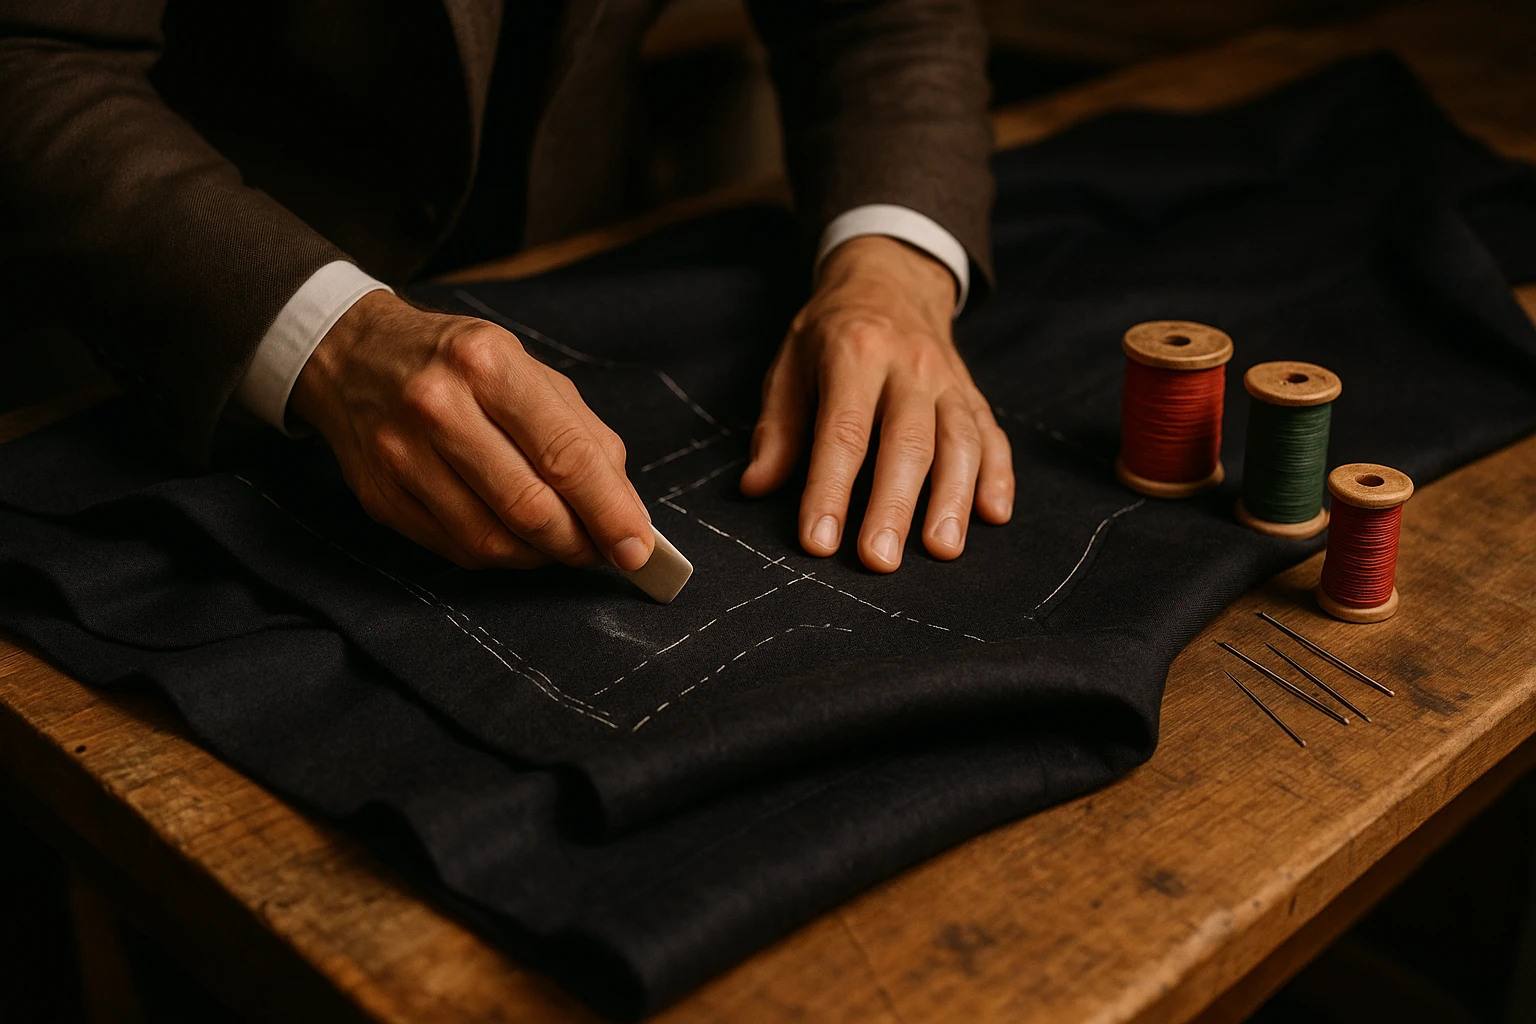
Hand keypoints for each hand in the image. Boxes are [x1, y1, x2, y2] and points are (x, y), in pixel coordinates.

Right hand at [289, 291, 653, 571]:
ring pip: (491, 540)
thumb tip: (626, 512)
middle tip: (603, 552)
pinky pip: (456, 549)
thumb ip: (584, 436)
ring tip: (563, 545)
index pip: (565, 454)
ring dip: (542, 556)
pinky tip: (517, 540)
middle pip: (529, 506)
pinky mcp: (380, 496)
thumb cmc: (460, 365)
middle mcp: (439, 406)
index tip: (637, 549)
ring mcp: (401, 455)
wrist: (353, 355)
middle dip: (579, 543)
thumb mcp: (529, 370)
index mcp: (489, 364)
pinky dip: (500, 556)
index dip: (609, 511)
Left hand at [740, 236, 1013, 571]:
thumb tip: (757, 487)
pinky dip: (998, 476)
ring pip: (960, 442)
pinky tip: (994, 514)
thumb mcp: (790, 363)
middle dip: (894, 506)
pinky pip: (992, 435)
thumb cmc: (832, 332)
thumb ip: (779, 427)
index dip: (830, 489)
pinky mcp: (973, 394)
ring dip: (953, 500)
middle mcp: (909, 365)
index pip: (844, 431)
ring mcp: (949, 380)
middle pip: (907, 442)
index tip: (819, 540)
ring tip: (941, 550)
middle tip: (879, 560)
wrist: (891, 278)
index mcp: (854, 352)